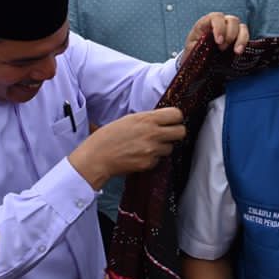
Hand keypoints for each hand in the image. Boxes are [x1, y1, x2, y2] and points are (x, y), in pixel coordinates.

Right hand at [69, 108, 185, 187]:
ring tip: (147, 146)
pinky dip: (152, 159)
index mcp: (147, 119)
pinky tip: (139, 156)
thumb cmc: (108, 137)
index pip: (176, 114)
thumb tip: (163, 120)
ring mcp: (152, 150)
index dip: (176, 118)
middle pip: (181, 132)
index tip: (172, 121)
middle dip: (176, 133)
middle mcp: (152, 133)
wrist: (97, 157)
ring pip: (170, 148)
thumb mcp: (128, 120)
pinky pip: (158, 160)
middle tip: (168, 135)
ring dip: (163, 148)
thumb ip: (147, 119)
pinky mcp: (149, 163)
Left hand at [184, 12, 249, 54]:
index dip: (219, 27)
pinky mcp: (237, 37)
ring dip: (240, 39)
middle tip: (222, 48)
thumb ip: (196, 46)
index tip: (219, 41)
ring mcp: (230, 29)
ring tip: (236, 51)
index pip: (216, 17)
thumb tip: (204, 47)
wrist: (198, 58)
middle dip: (230, 35)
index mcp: (206, 22)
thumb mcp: (191, 48)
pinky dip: (244, 42)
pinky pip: (245, 35)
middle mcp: (220, 23)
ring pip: (241, 26)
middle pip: (231, 20)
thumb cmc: (194, 51)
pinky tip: (239, 51)